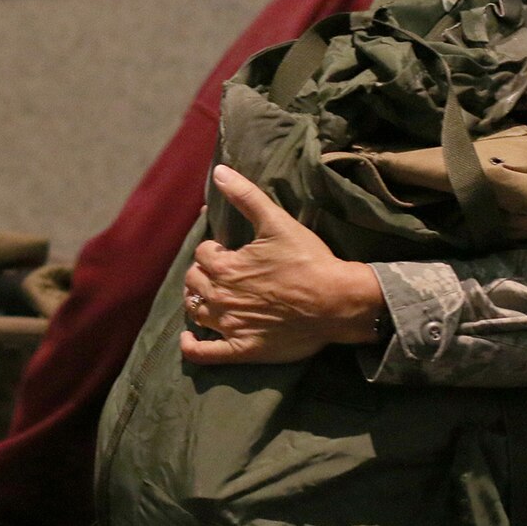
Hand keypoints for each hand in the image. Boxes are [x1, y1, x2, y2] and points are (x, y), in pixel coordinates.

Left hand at [180, 164, 385, 365]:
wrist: (336, 302)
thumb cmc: (308, 260)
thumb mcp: (277, 221)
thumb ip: (246, 196)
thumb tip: (220, 172)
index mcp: (225, 266)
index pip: (202, 254)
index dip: (213, 250)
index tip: (228, 251)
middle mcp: (220, 296)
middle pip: (193, 282)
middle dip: (202, 274)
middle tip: (220, 272)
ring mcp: (229, 325)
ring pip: (195, 312)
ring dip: (197, 302)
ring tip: (210, 297)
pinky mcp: (241, 349)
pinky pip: (204, 354)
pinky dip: (192, 347)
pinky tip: (190, 340)